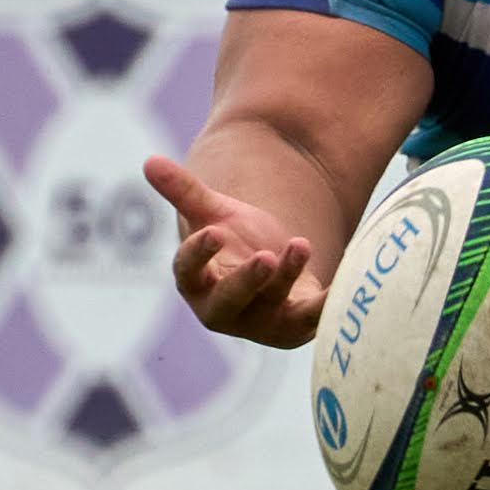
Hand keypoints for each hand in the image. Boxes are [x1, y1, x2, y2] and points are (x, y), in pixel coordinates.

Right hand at [145, 153, 324, 345]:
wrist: (275, 272)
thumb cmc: (235, 242)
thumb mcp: (213, 214)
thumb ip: (184, 192)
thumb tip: (150, 160)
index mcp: (196, 282)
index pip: (188, 272)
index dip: (199, 254)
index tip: (214, 232)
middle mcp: (223, 309)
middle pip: (228, 301)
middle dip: (247, 281)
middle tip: (265, 256)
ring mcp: (258, 323)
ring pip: (271, 303)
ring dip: (286, 276)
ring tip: (299, 244)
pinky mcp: (292, 329)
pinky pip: (310, 320)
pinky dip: (324, 306)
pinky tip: (339, 287)